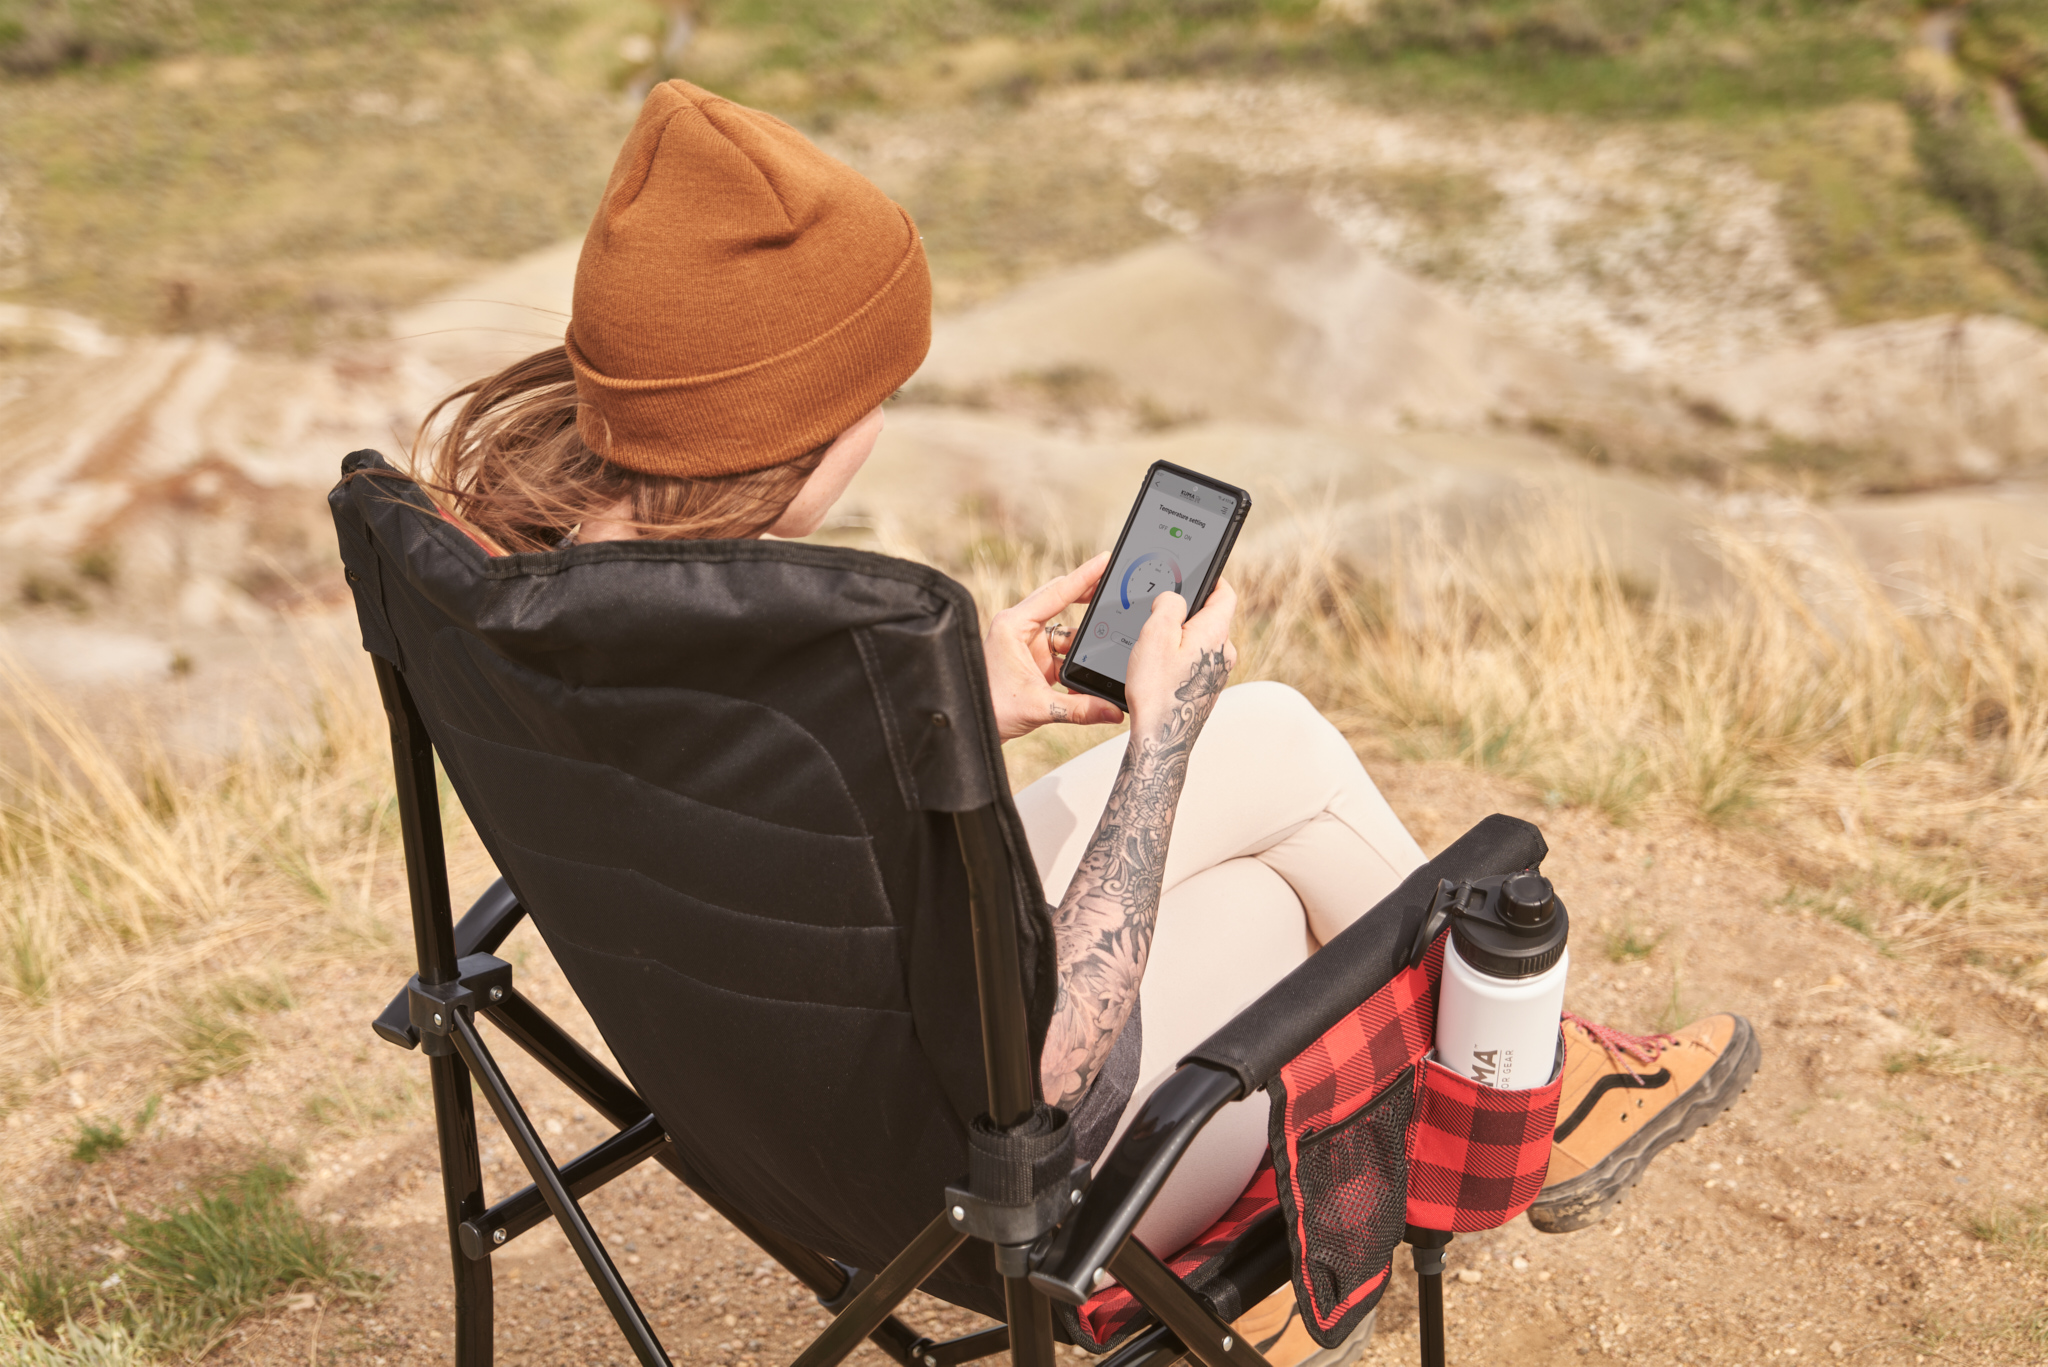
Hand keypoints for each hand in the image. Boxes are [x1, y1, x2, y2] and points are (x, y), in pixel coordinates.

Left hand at [984, 553, 1128, 742]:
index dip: (1084, 576)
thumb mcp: (1040, 708)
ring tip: (1110, 639)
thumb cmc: (992, 710)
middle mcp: (1019, 628)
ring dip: (1085, 640)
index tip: (1105, 559)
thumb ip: (1081, 709)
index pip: (1056, 593)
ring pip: (1066, 631)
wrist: (972, 727)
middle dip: (1089, 596)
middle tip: (1116, 586)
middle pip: (1061, 601)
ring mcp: (1027, 643)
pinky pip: (1063, 651)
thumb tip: (1114, 711)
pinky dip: (1078, 659)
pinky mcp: (1033, 659)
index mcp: (1013, 625)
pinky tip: (1093, 669)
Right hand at [1123, 579, 1237, 738]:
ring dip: (1180, 639)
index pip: (1225, 592)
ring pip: (1201, 642)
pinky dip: (1179, 659)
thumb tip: (1174, 598)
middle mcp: (1224, 652)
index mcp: (1216, 632)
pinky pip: (1195, 663)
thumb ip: (1168, 604)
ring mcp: (1218, 674)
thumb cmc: (1158, 690)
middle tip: (1158, 615)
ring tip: (1153, 649)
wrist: (1162, 740)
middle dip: (1186, 612)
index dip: (1211, 578)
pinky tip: (1158, 671)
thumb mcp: (1155, 634)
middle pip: (1210, 617)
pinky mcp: (1207, 690)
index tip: (1197, 573)